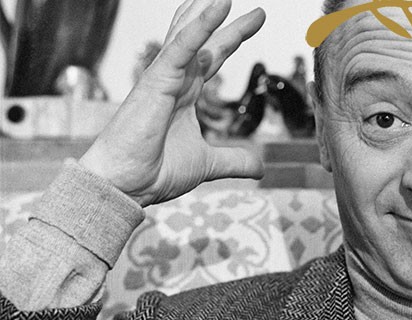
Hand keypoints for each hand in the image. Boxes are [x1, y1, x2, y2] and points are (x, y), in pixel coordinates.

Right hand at [79, 0, 265, 206]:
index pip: (213, 57)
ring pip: (189, 34)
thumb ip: (235, 160)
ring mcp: (163, 78)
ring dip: (208, 11)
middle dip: (228, 22)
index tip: (255, 18)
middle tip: (256, 8)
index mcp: (185, 94)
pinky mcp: (156, 81)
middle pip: (204, 40)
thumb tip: (260, 166)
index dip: (233, 37)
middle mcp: (174, 80)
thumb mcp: (208, 164)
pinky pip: (181, 48)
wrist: (126, 185)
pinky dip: (199, 27)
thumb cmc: (154, 171)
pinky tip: (218, 7)